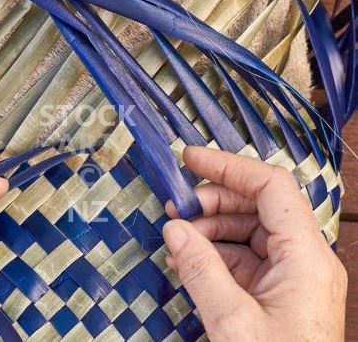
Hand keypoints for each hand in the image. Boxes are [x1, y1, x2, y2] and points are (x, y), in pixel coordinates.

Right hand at [163, 146, 346, 340]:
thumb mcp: (232, 321)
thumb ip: (200, 269)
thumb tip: (174, 228)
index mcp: (305, 257)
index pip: (270, 187)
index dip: (228, 166)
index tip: (189, 159)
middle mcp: (304, 258)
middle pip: (257, 205)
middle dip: (212, 201)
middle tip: (174, 209)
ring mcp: (290, 274)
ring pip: (248, 230)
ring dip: (209, 228)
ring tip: (176, 240)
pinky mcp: (276, 290)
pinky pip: (243, 256)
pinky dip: (214, 253)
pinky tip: (188, 261)